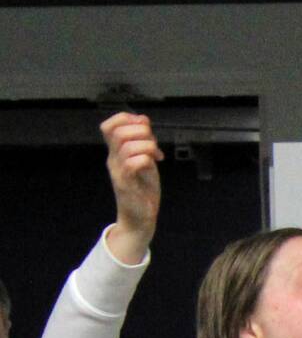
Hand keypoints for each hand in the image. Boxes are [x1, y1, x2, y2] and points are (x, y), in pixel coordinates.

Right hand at [100, 112, 162, 263]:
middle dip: (141, 131)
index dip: (126, 119)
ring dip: (148, 146)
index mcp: (116, 152)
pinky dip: (147, 159)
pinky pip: (133, 163)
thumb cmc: (143, 189)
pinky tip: (155, 164)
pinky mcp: (126, 184)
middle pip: (118, 132)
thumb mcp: (144, 160)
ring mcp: (118, 172)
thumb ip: (143, 142)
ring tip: (156, 155)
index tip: (144, 126)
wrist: (139, 218)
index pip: (109, 126)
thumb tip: (143, 119)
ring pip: (128, 146)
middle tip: (153, 143)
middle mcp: (113, 160)